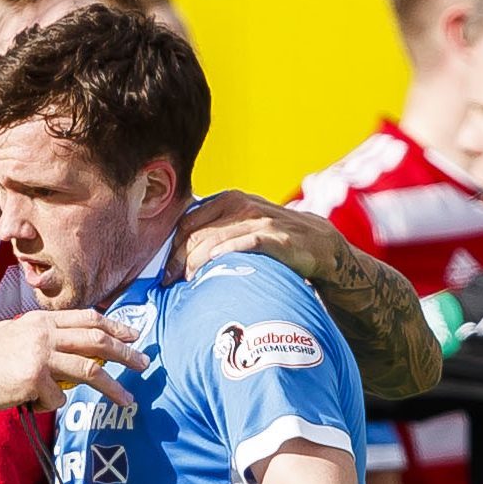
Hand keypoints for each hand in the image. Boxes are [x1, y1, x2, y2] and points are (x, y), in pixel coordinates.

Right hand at [0, 308, 147, 411]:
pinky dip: (47, 406)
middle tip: (145, 363)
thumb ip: (37, 338)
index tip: (133, 335)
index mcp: (39, 320)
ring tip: (129, 400)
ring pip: (91, 370)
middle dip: (126, 353)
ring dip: (114, 387)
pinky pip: (56, 399)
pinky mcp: (34, 380)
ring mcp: (40, 355)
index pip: (86, 318)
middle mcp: (44, 333)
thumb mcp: (10, 335)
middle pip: (97, 341)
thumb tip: (62, 351)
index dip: (114, 326)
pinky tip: (28, 403)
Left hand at [180, 191, 350, 281]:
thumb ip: (217, 230)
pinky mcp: (276, 237)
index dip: (172, 247)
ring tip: (184, 283)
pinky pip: (245, 245)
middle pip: (197, 234)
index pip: (189, 223)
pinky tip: (213, 266)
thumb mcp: (243, 224)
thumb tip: (179, 253)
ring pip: (215, 241)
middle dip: (177, 260)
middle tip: (168, 282)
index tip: (165, 270)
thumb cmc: (273, 238)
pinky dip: (226, 254)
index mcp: (229, 200)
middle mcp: (242, 206)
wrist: (318, 243)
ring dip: (194, 264)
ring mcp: (260, 221)